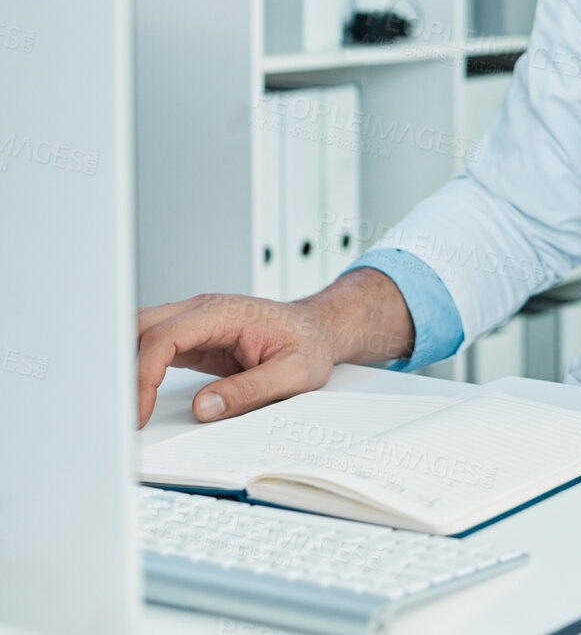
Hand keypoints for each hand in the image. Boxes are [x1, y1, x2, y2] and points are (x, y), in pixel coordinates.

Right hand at [135, 269, 413, 427]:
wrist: (320, 329)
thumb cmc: (311, 344)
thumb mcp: (294, 373)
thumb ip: (250, 390)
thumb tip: (203, 408)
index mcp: (224, 313)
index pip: (164, 336)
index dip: (143, 374)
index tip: (138, 411)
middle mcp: (204, 311)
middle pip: (140, 328)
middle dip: (122, 367)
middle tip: (118, 410)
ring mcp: (196, 322)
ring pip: (141, 335)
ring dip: (127, 367)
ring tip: (124, 407)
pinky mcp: (194, 337)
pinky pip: (155, 348)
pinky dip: (140, 369)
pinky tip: (137, 396)